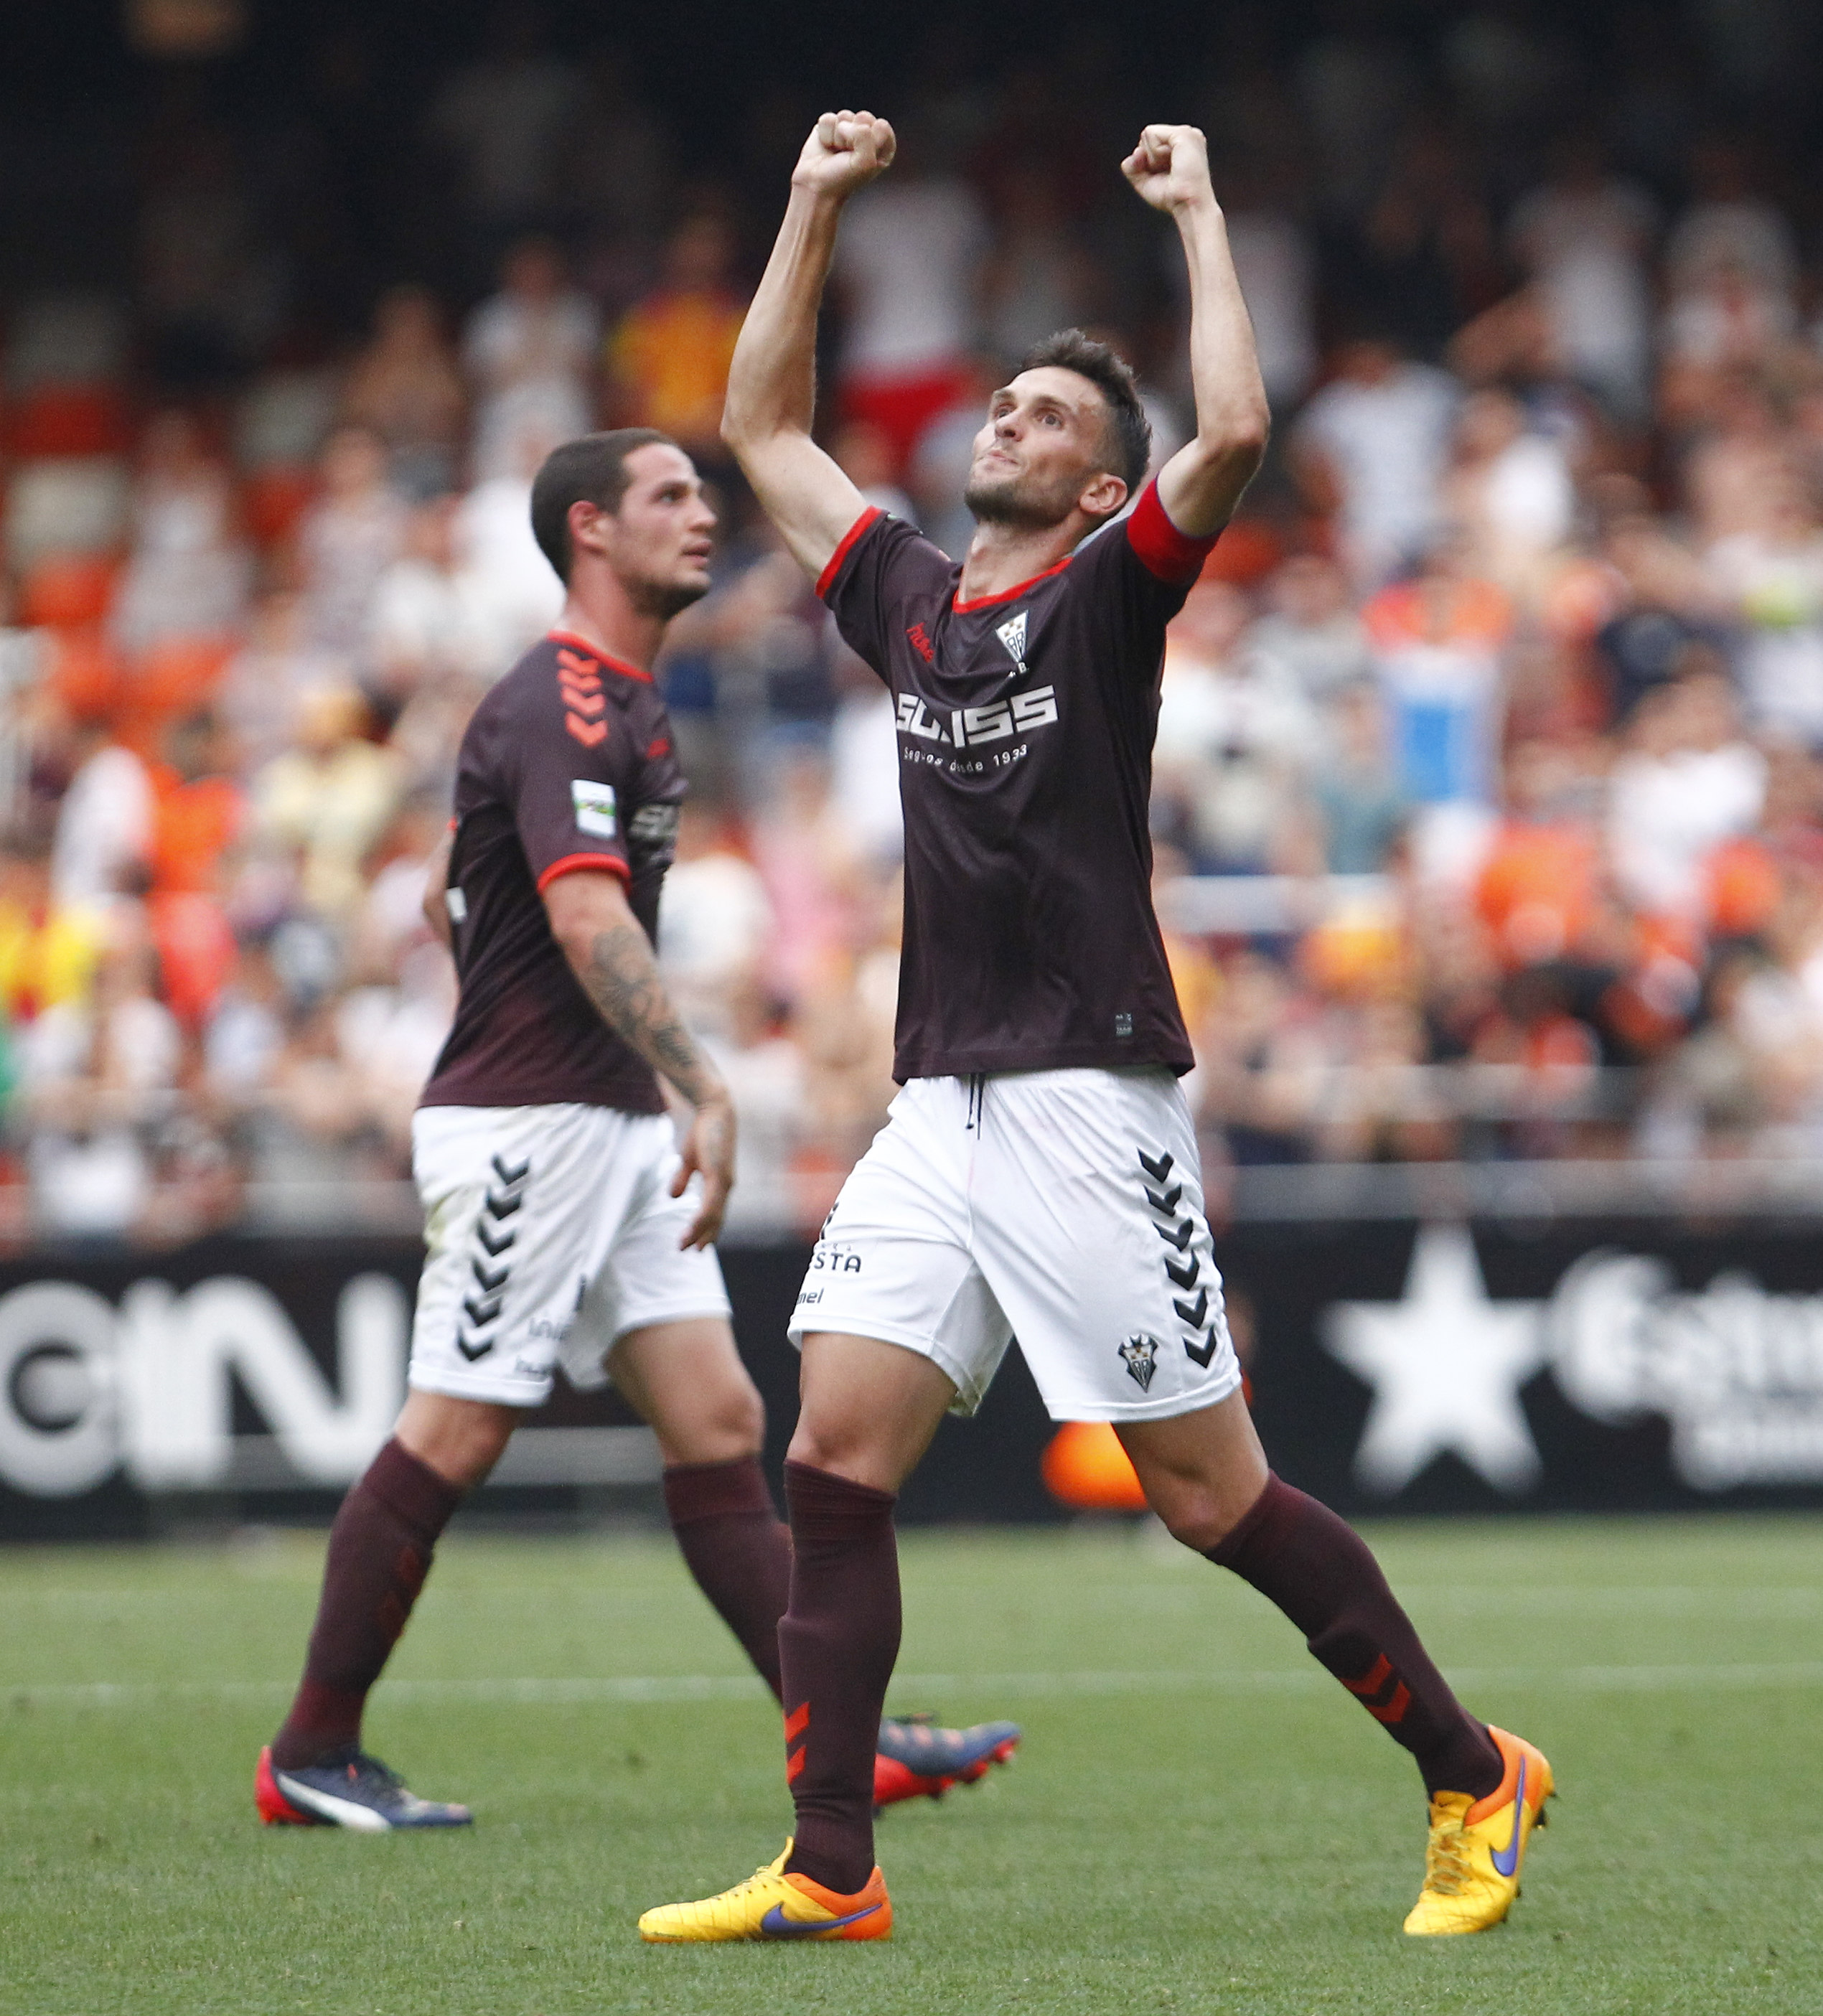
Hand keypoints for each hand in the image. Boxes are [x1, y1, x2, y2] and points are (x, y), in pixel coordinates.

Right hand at [672, 1092, 735, 1249]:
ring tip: (684, 1246)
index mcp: (720, 1182)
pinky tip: (691, 1231)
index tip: (698, 1245)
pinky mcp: (719, 1176)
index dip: (707, 1228)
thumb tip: (674, 1197)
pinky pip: (710, 1206)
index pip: (716, 1212)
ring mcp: (724, 1182)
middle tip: (693, 1252)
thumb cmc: (703, 1131)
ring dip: (698, 1233)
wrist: (713, 1110)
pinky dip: (700, 1221)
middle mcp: (725, 1185)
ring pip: (713, 1217)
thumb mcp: (689, 1159)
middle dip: (705, 1237)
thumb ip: (683, 1178)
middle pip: (716, 1219)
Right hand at [792, 109, 896, 199]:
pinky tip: (826, 146)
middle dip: (853, 136)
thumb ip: (866, 137)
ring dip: (838, 136)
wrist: (816, 186)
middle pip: (864, 117)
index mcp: (883, 146)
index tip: (862, 157)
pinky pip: (828, 118)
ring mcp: (848, 129)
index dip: (870, 141)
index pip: (882, 127)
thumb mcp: (865, 163)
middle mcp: (867, 135)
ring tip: (836, 151)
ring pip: (845, 116)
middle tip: (847, 154)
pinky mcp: (830, 126)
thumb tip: (849, 122)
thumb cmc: (844, 178)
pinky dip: (825, 134)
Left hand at [1121, 123, 1214, 214]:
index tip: (1164, 176)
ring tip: (1172, 169)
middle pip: (1146, 137)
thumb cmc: (1174, 198)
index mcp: (1181, 144)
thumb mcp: (1145, 183)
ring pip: (1147, 134)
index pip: (1149, 142)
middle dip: (1148, 158)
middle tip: (1168, 173)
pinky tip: (1172, 163)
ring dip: (1152, 158)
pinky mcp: (1183, 133)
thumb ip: (1132, 168)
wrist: (1189, 205)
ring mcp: (1186, 132)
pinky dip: (1154, 153)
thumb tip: (1132, 155)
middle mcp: (1185, 135)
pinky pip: (1151, 134)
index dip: (1147, 161)